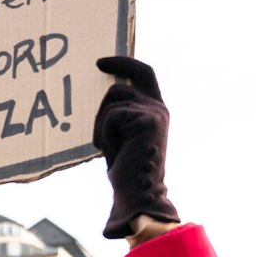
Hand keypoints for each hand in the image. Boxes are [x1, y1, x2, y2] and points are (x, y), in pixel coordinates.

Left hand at [93, 57, 179, 239]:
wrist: (140, 194)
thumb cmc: (127, 173)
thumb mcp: (123, 138)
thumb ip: (120, 117)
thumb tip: (101, 102)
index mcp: (156, 110)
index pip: (144, 74)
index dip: (125, 64)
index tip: (102, 62)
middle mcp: (158, 107)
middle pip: (125, 82)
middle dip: (111, 76)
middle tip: (97, 66)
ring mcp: (153, 111)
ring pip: (111, 101)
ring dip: (101, 124)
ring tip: (110, 147)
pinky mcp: (144, 119)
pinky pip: (110, 117)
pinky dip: (105, 135)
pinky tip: (115, 152)